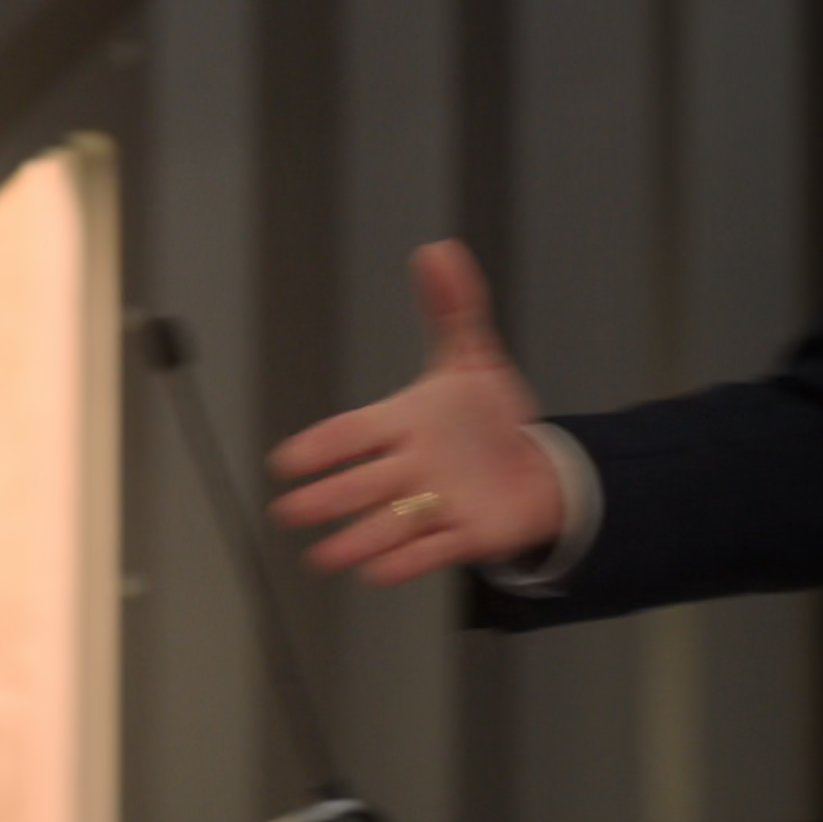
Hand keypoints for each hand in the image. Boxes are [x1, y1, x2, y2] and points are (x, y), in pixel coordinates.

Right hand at [267, 240, 566, 585]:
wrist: (536, 469)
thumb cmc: (489, 419)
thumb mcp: (473, 360)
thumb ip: (453, 308)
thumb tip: (439, 249)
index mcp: (400, 424)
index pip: (351, 433)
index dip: (321, 446)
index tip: (286, 460)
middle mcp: (408, 467)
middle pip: (359, 483)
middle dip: (327, 498)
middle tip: (289, 511)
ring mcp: (432, 503)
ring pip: (387, 523)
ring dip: (357, 539)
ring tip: (325, 556)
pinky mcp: (462, 535)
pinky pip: (430, 551)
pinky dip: (406, 562)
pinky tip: (378, 572)